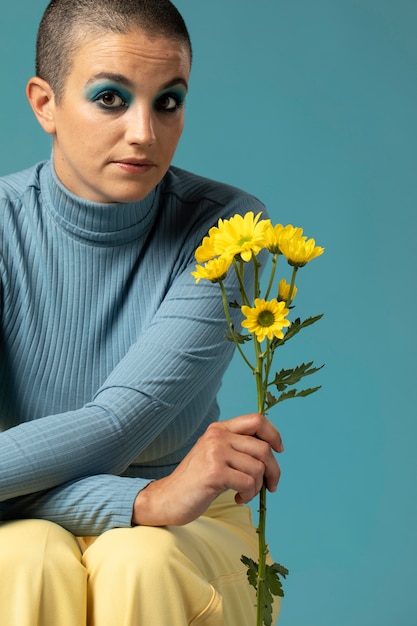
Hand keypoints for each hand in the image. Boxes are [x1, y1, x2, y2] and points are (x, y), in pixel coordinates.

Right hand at [132, 413, 283, 525]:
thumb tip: (272, 451)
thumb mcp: (216, 455)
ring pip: (258, 467)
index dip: (274, 435)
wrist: (167, 498)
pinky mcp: (214, 472)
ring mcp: (215, 452)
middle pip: (263, 448)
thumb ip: (237, 448)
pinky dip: (249, 495)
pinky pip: (249, 482)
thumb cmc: (196, 481)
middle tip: (271, 486)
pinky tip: (238, 499)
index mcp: (219, 428)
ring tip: (245, 494)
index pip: (257, 419)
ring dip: (258, 487)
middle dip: (274, 470)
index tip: (279, 450)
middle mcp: (217, 435)